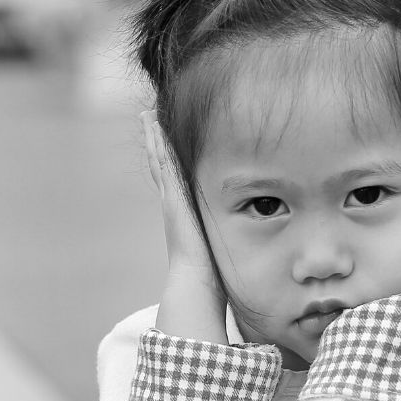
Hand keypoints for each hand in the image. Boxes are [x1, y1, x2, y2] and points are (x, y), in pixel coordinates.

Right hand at [143, 110, 227, 341]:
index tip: (168, 146)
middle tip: (150, 119)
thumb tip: (252, 258)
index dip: (170, 165)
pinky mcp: (171, 197)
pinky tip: (153, 126)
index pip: (176, 185)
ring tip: (148, 115)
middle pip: (162, 168)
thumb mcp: (223, 251)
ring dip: (154, 138)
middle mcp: (174, 206)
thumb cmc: (211, 277)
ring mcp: (170, 200)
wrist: (196, 284)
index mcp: (186, 217)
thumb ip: (233, 245)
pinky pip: (163, 164)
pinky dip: (157, 145)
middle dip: (157, 145)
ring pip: (159, 162)